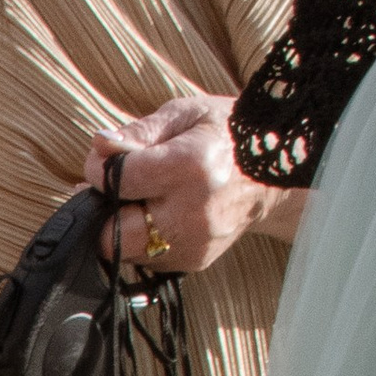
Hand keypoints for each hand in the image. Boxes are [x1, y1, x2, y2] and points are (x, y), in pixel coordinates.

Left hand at [86, 97, 305, 273]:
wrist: (276, 173)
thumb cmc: (226, 135)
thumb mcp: (185, 114)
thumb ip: (139, 132)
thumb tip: (100, 147)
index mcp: (192, 167)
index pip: (117, 180)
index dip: (99, 169)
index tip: (105, 159)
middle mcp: (194, 212)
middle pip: (113, 234)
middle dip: (102, 211)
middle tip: (112, 189)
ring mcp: (196, 243)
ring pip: (126, 251)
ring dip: (120, 226)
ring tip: (143, 196)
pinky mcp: (196, 261)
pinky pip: (147, 258)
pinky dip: (141, 237)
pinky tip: (159, 212)